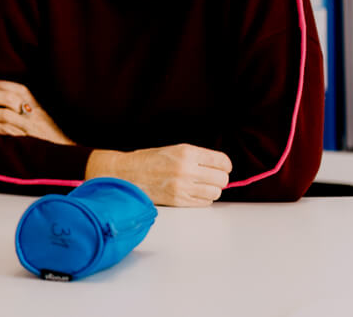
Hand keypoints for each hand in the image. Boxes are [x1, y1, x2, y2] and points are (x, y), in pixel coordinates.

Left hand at [0, 79, 73, 144]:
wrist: (67, 157)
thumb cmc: (51, 139)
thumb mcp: (42, 120)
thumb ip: (26, 110)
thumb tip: (0, 100)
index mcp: (39, 108)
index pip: (21, 90)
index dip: (2, 83)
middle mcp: (35, 116)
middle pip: (9, 99)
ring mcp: (31, 130)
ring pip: (5, 115)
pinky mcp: (26, 143)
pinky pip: (5, 132)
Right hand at [87, 144, 231, 206]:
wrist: (126, 173)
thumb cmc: (149, 160)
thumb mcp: (174, 150)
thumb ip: (197, 157)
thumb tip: (221, 168)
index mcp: (186, 153)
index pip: (222, 162)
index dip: (225, 166)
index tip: (223, 168)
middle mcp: (187, 169)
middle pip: (222, 179)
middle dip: (219, 179)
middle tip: (211, 177)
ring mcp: (183, 187)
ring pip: (215, 192)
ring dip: (211, 190)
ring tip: (200, 185)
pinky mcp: (179, 201)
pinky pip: (204, 202)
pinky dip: (202, 198)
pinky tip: (192, 192)